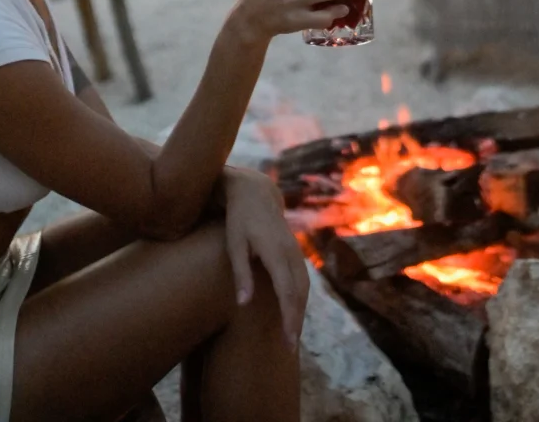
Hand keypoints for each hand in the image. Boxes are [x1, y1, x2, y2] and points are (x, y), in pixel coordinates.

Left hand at [222, 169, 308, 350]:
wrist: (255, 192)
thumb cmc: (239, 220)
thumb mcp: (234, 244)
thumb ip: (241, 273)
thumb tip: (243, 304)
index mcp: (276, 251)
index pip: (287, 290)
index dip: (289, 317)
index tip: (288, 339)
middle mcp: (290, 252)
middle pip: (300, 292)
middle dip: (297, 320)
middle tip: (290, 346)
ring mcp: (295, 250)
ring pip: (304, 286)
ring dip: (300, 310)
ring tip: (292, 334)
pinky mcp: (295, 250)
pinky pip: (302, 278)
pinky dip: (300, 297)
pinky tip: (294, 311)